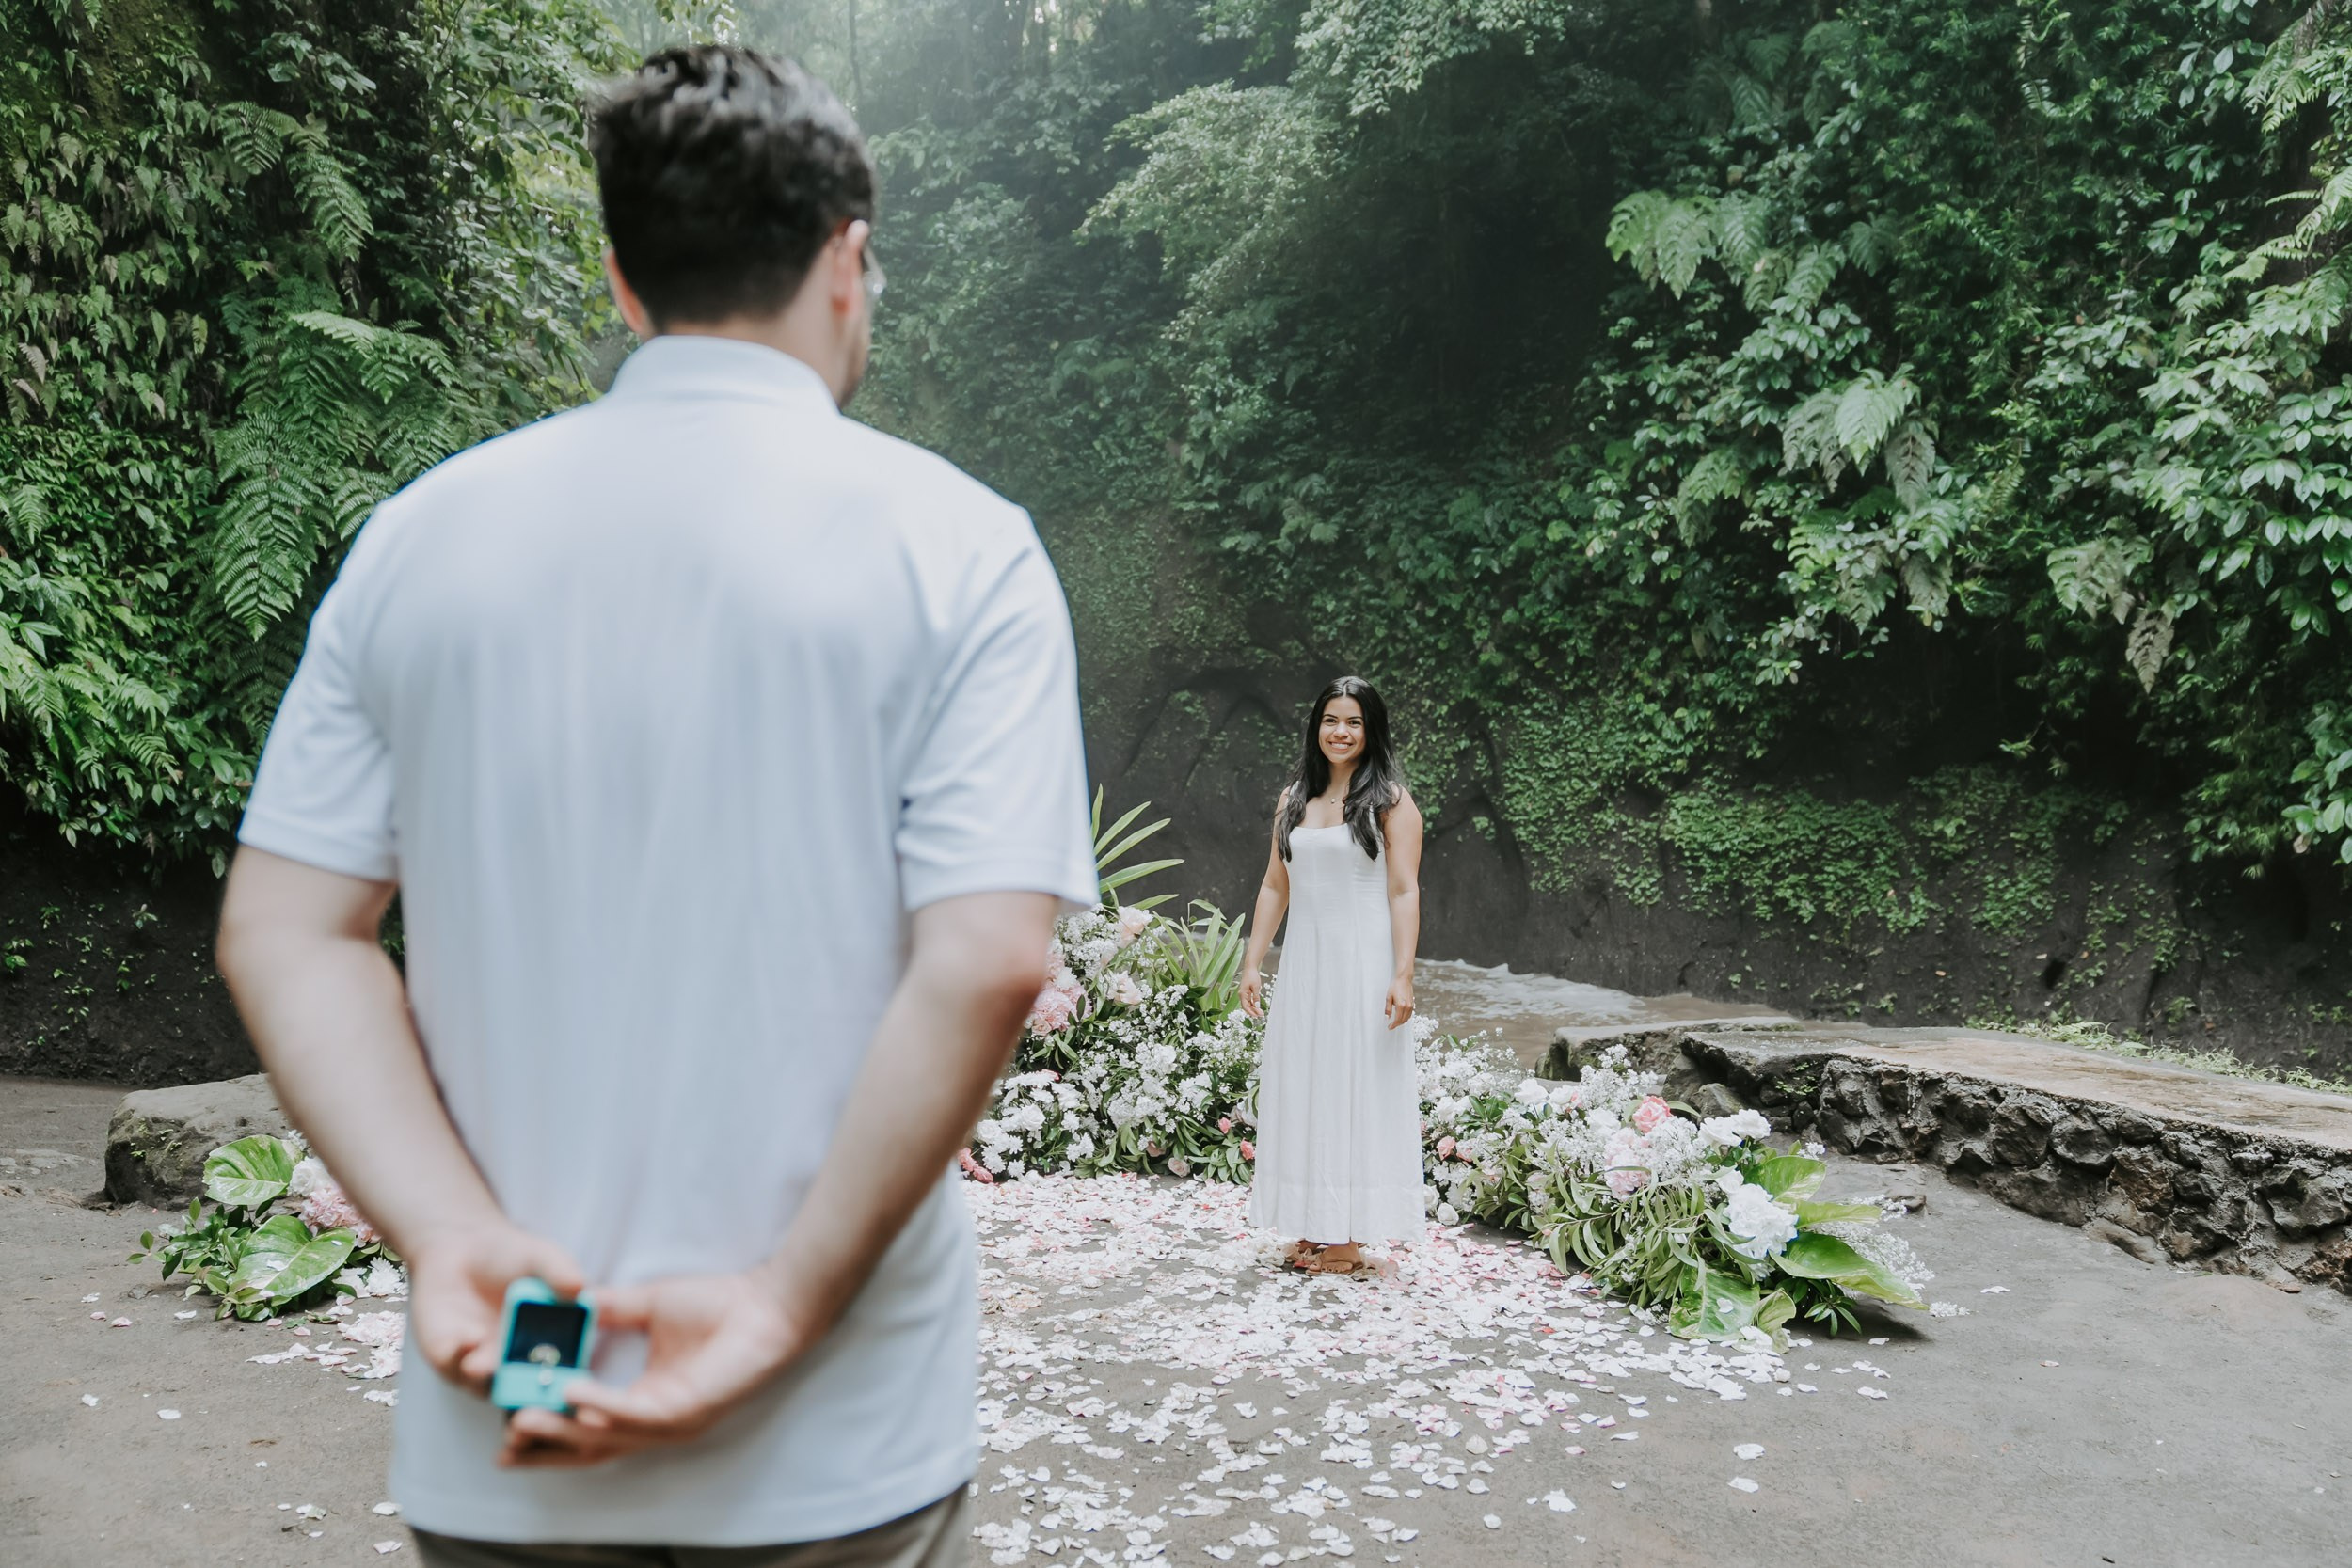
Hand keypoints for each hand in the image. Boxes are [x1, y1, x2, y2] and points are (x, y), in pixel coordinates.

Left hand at [406, 1221, 584, 1397]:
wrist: (462, 1248)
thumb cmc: (511, 1256)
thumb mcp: (541, 1257)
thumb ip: (559, 1271)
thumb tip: (579, 1286)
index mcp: (553, 1346)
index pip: (568, 1379)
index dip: (574, 1389)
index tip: (579, 1390)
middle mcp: (518, 1364)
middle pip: (527, 1393)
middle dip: (528, 1395)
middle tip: (532, 1386)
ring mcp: (483, 1365)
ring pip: (487, 1385)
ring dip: (489, 1377)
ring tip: (488, 1364)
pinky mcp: (448, 1357)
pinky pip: (453, 1365)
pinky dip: (460, 1357)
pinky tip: (467, 1340)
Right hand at [499, 1268, 808, 1468]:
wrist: (766, 1302)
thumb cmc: (718, 1304)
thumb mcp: (648, 1305)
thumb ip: (609, 1310)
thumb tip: (569, 1305)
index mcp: (644, 1400)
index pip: (588, 1428)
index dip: (550, 1432)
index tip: (508, 1426)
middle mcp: (655, 1419)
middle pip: (590, 1447)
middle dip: (546, 1449)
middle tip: (503, 1448)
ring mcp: (672, 1420)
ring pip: (607, 1437)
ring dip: (563, 1430)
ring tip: (522, 1420)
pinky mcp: (688, 1410)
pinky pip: (637, 1413)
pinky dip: (602, 1406)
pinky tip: (572, 1395)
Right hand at [1239, 968, 1263, 1019]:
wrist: (1250, 968)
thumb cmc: (1252, 976)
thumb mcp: (1256, 987)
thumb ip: (1256, 997)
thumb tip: (1257, 1006)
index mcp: (1242, 994)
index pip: (1245, 1006)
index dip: (1251, 1012)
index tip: (1257, 1016)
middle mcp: (1242, 995)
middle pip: (1247, 1006)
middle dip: (1253, 1011)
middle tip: (1261, 1015)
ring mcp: (1244, 994)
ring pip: (1248, 1004)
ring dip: (1254, 1008)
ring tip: (1261, 1012)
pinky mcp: (1247, 992)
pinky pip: (1249, 1000)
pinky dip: (1254, 1004)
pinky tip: (1258, 1007)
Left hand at [1384, 973, 1414, 1030]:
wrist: (1404, 979)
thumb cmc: (1395, 986)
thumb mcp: (1388, 997)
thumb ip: (1388, 1008)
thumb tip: (1387, 1017)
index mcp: (1401, 1005)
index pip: (1397, 1020)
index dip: (1393, 1025)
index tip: (1389, 1027)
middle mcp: (1407, 1006)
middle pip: (1403, 1020)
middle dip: (1397, 1024)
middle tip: (1391, 1025)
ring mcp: (1411, 1005)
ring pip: (1407, 1018)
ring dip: (1401, 1022)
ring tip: (1395, 1022)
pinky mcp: (1413, 1004)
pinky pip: (1410, 1014)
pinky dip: (1405, 1017)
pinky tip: (1401, 1017)